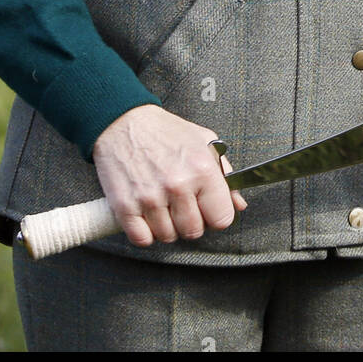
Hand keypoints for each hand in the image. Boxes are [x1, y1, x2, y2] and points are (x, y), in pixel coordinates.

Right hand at [92, 105, 248, 247]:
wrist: (124, 122)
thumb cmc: (165, 131)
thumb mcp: (204, 141)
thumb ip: (225, 173)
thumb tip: (238, 203)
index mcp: (202, 169)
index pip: (221, 219)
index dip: (215, 216)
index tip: (207, 210)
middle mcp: (177, 185)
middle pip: (194, 232)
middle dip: (190, 222)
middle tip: (182, 205)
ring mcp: (150, 197)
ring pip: (168, 237)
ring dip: (166, 226)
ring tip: (162, 205)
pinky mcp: (125, 206)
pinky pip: (142, 239)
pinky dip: (144, 232)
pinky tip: (146, 214)